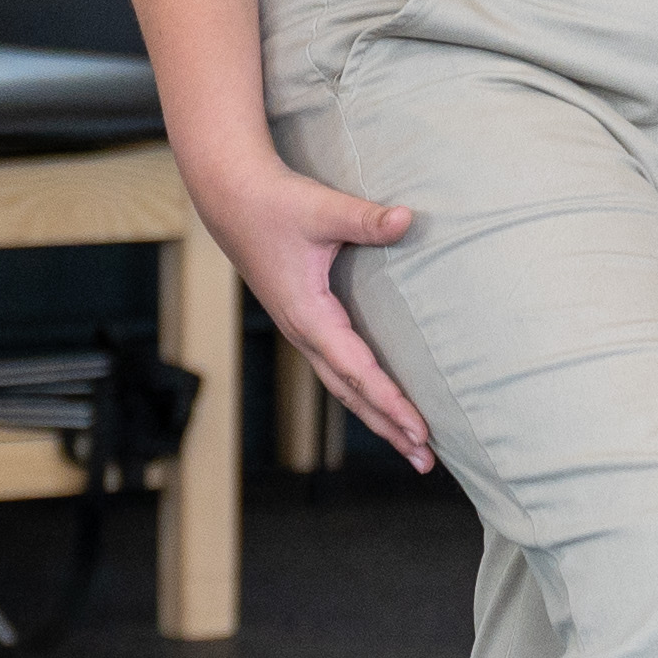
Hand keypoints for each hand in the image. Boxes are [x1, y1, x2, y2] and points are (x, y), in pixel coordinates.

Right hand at [178, 139, 429, 468]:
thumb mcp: (322, 209)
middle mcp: (304, 332)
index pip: (359, 371)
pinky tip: (380, 399)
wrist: (232, 196)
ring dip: (376, 415)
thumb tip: (407, 220)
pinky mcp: (303, 318)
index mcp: (309, 316)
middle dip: (388, 428)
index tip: (421, 431)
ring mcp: (301, 329)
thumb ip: (366, 219)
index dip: (391, 403)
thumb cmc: (276, 203)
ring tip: (411, 443)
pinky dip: (361, 390)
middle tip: (426, 460)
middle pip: (351, 394)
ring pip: (342, 385)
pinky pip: (336, 367)